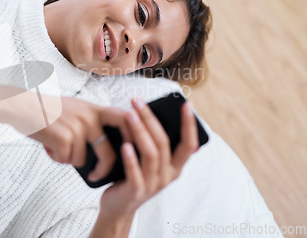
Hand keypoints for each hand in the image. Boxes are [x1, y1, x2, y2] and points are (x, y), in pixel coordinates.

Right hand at [29, 96, 127, 181]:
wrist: (22, 105)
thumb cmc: (46, 109)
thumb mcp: (74, 107)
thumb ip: (90, 119)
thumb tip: (103, 142)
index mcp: (93, 109)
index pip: (124, 120)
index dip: (133, 136)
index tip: (132, 151)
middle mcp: (89, 117)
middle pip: (108, 151)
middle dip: (105, 167)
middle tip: (97, 174)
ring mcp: (77, 127)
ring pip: (81, 159)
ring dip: (68, 158)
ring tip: (56, 145)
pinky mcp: (64, 138)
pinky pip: (66, 159)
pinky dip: (56, 157)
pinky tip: (48, 145)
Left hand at [99, 97, 198, 217]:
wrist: (118, 207)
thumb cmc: (133, 177)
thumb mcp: (151, 163)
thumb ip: (159, 146)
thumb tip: (165, 117)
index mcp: (175, 167)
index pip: (188, 144)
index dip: (189, 125)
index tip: (186, 105)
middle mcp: (167, 176)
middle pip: (163, 143)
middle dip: (151, 119)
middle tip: (137, 100)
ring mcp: (152, 185)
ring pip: (151, 154)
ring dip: (140, 131)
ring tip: (129, 114)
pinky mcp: (136, 192)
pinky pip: (135, 174)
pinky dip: (131, 159)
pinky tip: (124, 145)